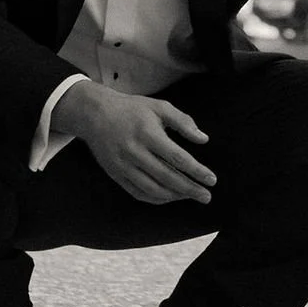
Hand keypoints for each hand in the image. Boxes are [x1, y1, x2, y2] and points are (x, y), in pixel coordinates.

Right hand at [57, 81, 215, 205]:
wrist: (95, 115)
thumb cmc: (132, 109)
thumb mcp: (159, 107)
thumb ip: (183, 122)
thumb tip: (204, 139)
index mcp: (148, 134)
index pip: (178, 158)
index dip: (196, 171)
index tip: (212, 179)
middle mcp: (134, 152)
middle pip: (167, 177)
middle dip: (190, 189)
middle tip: (207, 196)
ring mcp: (123, 166)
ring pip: (153, 189)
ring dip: (175, 196)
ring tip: (191, 196)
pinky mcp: (116, 175)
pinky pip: (138, 193)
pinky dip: (156, 199)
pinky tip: (170, 197)